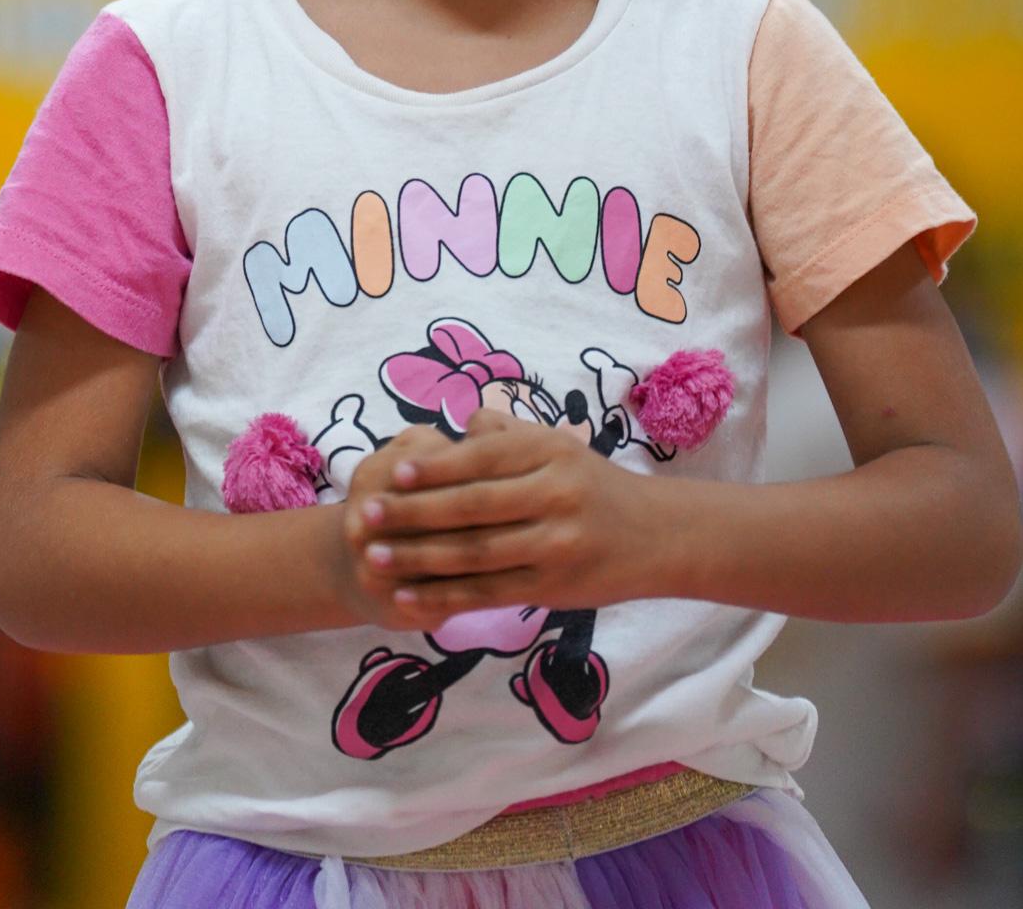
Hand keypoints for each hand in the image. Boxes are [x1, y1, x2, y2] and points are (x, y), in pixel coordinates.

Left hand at [343, 409, 657, 626]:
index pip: (482, 461)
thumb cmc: (594, 485)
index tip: (392, 474)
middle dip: (413, 513)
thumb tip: (460, 424)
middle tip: (366, 516)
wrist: (656, 536)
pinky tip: (410, 596)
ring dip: (418, 558)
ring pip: (474, 553)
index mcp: (550, 453)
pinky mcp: (551, 588)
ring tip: (375, 556)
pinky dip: (444, 597)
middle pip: (472, 507)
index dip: (434, 469)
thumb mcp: (560, 446)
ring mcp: (553, 546)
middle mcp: (553, 496)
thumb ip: (507, 435)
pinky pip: (488, 593)